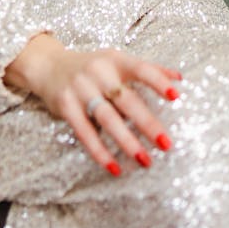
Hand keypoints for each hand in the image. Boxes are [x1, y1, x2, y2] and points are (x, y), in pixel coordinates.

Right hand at [4, 34, 180, 175]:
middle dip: (147, 122)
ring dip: (127, 141)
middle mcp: (98, 72)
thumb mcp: (116, 60)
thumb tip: (180, 78)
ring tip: (145, 160)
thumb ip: (148, 68)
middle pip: (126, 99)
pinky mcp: (66, 106)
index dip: (158, 81)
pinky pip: (85, 132)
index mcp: (115, 60)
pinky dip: (100, 152)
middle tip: (166, 143)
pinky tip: (114, 167)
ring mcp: (80, 88)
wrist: (48, 65)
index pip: (140, 68)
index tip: (176, 97)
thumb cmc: (91, 66)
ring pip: (107, 118)